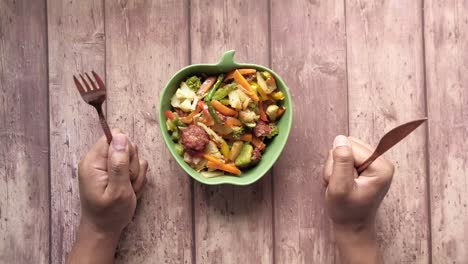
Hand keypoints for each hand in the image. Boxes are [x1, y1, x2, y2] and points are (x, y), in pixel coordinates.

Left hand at [68, 129, 147, 263]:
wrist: (105, 230)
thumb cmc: (110, 213)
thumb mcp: (117, 190)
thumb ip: (119, 163)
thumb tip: (121, 136)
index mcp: (94, 161)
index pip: (114, 137)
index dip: (126, 150)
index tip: (126, 169)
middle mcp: (99, 160)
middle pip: (126, 146)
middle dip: (133, 165)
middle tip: (127, 183)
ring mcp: (108, 166)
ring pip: (134, 158)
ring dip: (136, 174)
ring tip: (129, 190)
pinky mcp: (116, 172)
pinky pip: (135, 167)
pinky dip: (136, 180)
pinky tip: (130, 191)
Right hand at [323, 135, 393, 263]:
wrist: (352, 226)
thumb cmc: (346, 211)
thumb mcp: (340, 188)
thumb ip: (341, 162)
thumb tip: (340, 139)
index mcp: (381, 166)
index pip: (350, 146)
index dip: (339, 163)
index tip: (342, 183)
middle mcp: (381, 161)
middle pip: (348, 145)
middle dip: (337, 163)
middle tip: (339, 184)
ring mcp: (374, 163)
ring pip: (344, 149)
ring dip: (335, 167)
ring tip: (340, 185)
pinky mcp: (366, 165)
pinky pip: (345, 156)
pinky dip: (338, 169)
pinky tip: (341, 182)